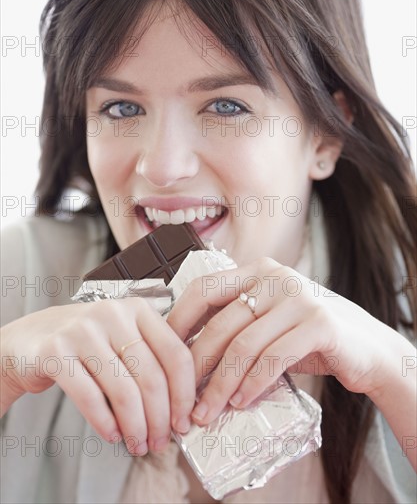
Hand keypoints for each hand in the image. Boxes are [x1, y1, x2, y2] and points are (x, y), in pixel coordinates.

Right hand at [1, 298, 194, 453]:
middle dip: (160, 418)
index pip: (175, 354)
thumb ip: (152, 361)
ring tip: (138, 443)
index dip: (185, 394)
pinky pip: (90, 398)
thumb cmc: (87, 342)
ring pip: (124, 391)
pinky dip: (106, 423)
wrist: (32, 338)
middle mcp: (113, 314)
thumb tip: (181, 409)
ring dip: (135, 426)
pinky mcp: (56, 351)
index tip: (184, 420)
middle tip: (161, 441)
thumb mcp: (124, 338)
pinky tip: (113, 434)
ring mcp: (82, 330)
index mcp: (138, 309)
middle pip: (152, 377)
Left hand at [168, 257, 406, 424]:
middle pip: (220, 323)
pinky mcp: (319, 323)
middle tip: (182, 397)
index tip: (162, 352)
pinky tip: (241, 403)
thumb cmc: (307, 336)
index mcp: (257, 269)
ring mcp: (299, 297)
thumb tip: (186, 356)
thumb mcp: (268, 320)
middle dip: (196, 366)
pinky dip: (252, 385)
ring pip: (244, 345)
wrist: (365, 346)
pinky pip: (273, 358)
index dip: (177, 320)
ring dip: (221, 384)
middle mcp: (275, 276)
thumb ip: (235, 325)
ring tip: (207, 410)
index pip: (203, 288)